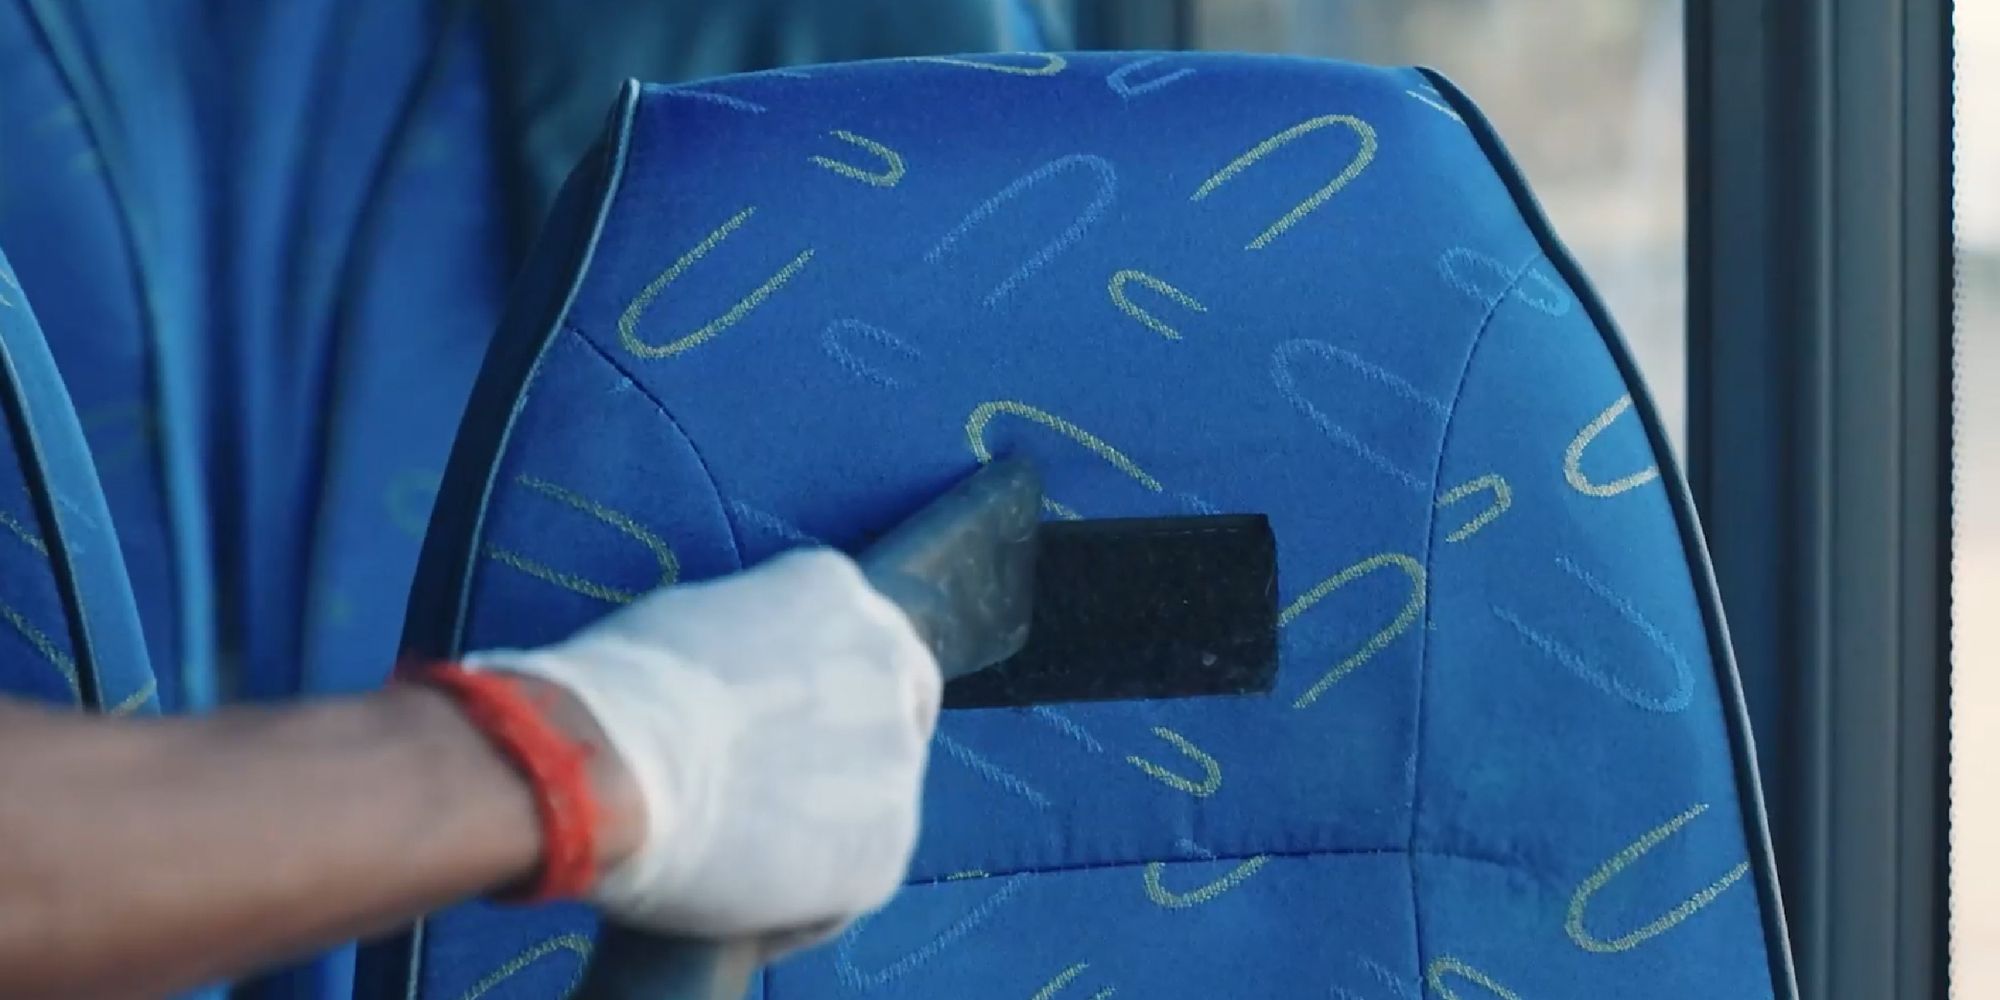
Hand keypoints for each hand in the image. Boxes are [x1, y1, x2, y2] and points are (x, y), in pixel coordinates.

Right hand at [464, 548, 941, 955]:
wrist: (608, 771)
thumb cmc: (615, 695)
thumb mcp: (688, 627)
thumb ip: (746, 650)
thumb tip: (741, 680)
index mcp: (835, 592)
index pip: (860, 644)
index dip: (825, 693)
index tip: (791, 729)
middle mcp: (890, 665)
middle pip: (888, 717)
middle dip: (844, 755)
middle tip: (776, 795)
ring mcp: (898, 761)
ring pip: (870, 805)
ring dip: (818, 828)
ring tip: (733, 853)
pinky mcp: (886, 850)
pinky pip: (847, 881)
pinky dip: (802, 898)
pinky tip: (738, 901)